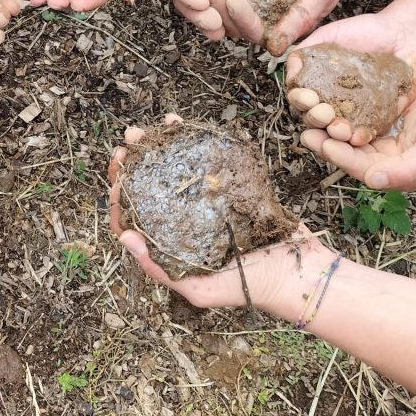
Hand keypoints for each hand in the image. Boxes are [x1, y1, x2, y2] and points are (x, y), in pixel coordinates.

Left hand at [107, 116, 332, 308]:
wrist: (299, 274)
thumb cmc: (249, 288)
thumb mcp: (200, 290)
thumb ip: (161, 270)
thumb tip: (124, 238)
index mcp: (169, 245)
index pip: (132, 219)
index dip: (118, 197)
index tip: (116, 175)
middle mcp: (182, 221)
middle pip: (148, 188)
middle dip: (134, 163)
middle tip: (130, 140)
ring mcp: (204, 202)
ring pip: (172, 169)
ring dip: (157, 146)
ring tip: (149, 128)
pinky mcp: (227, 186)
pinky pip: (204, 160)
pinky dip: (192, 141)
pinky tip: (180, 124)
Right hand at [285, 13, 415, 145]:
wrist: (406, 35)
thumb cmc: (367, 32)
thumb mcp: (330, 34)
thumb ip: (306, 49)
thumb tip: (290, 69)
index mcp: (317, 84)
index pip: (300, 99)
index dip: (300, 100)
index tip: (306, 95)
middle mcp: (332, 101)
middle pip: (315, 119)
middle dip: (315, 118)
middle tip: (323, 111)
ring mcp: (355, 113)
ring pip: (338, 130)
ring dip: (334, 132)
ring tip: (339, 128)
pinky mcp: (377, 120)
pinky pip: (367, 133)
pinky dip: (361, 137)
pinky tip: (359, 136)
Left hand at [298, 60, 415, 190]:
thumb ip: (409, 169)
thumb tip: (375, 181)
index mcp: (401, 171)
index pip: (363, 168)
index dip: (341, 157)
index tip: (323, 143)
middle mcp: (390, 156)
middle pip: (351, 152)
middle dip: (328, 143)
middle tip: (306, 131)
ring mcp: (387, 135)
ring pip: (351, 134)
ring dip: (331, 127)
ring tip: (310, 116)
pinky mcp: (385, 115)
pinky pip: (359, 115)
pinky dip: (344, 110)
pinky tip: (327, 99)